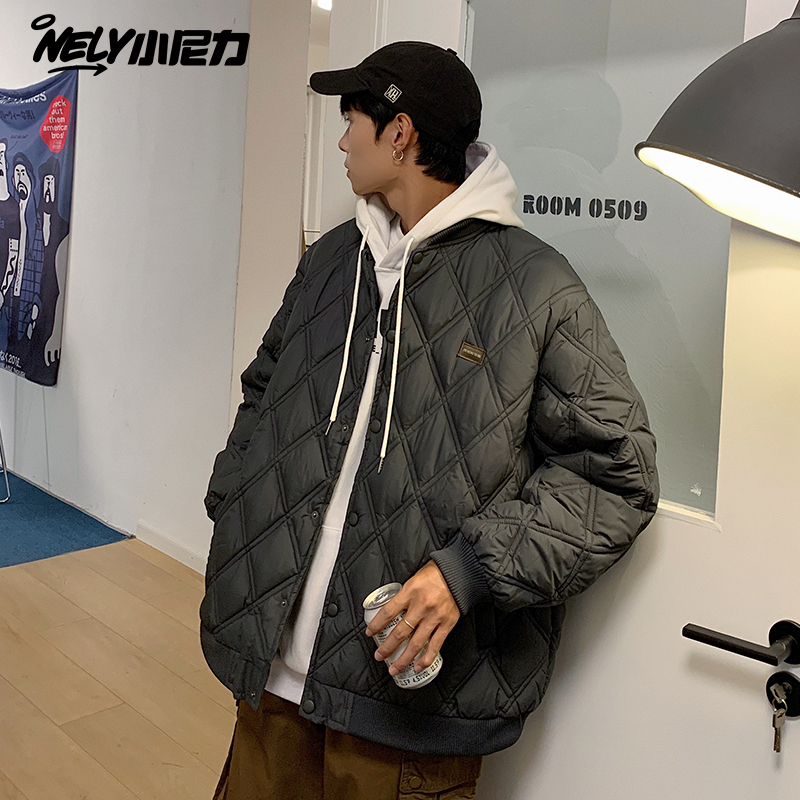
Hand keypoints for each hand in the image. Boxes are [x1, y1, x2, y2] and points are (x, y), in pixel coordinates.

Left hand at [364, 560, 459, 675]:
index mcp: (410, 592)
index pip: (388, 612)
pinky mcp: (446, 624)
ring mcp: (434, 617)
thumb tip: (391, 611)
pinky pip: (435, 645)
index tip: (370, 633)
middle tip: (379, 656)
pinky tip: (418, 666)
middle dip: (387, 647)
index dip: (377, 625)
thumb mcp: (413, 579)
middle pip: (400, 632)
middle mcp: (421, 606)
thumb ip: (403, 596)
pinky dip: (426, 658)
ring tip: (395, 669)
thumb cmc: (435, 574)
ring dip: (404, 659)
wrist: (458, 573)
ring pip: (416, 643)